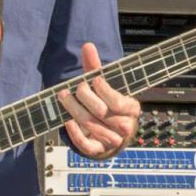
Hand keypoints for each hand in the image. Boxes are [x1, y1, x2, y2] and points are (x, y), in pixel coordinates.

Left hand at [59, 41, 140, 158]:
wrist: (112, 130)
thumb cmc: (108, 103)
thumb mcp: (105, 86)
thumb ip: (96, 68)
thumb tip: (88, 46)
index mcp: (131, 109)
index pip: (117, 102)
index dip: (103, 91)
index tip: (92, 80)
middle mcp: (125, 126)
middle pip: (101, 113)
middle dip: (84, 98)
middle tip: (74, 89)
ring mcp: (113, 140)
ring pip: (91, 126)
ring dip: (74, 111)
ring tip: (63, 97)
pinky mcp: (100, 150)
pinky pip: (88, 146)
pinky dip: (76, 134)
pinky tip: (67, 122)